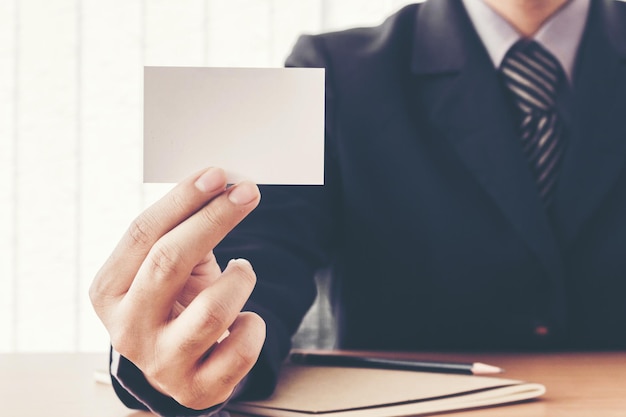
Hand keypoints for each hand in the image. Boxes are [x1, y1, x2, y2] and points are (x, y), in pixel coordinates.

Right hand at [89, 167, 265, 409]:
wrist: (178, 366)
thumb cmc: (174, 303)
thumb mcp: (167, 269)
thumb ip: (183, 232)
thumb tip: (221, 185)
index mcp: (108, 291)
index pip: (143, 234)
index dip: (182, 199)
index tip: (218, 174)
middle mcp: (126, 330)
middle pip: (169, 262)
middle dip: (214, 219)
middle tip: (248, 192)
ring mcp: (160, 364)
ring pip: (213, 310)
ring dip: (240, 280)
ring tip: (243, 272)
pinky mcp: (197, 390)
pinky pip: (241, 350)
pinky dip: (254, 327)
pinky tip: (247, 319)